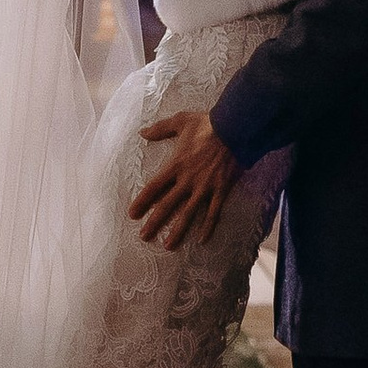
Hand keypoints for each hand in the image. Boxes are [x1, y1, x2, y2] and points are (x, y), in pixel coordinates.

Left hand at [130, 111, 239, 252]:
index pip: (153, 187)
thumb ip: (160, 129)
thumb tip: (142, 132)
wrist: (235, 128)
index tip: (132, 214)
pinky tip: (202, 240)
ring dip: (177, 231)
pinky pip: (213, 213)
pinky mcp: (221, 190)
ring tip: (168, 246)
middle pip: (167, 205)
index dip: (142, 202)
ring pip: (188, 214)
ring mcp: (205, 187)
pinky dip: (208, 227)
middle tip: (144, 236)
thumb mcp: (180, 121)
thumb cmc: (206, 124)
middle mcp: (187, 180)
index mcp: (175, 164)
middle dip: (155, 222)